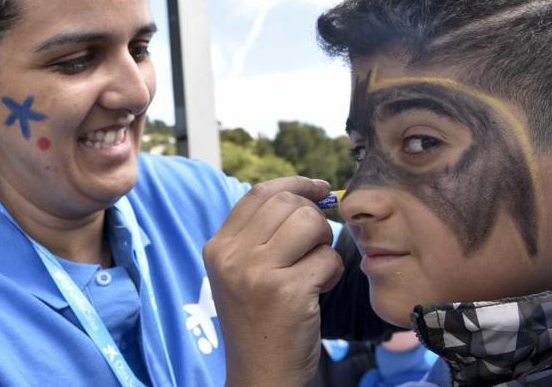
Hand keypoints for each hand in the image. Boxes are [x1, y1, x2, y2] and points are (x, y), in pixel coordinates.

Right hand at [204, 177, 343, 386]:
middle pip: (287, 204)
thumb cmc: (260, 322)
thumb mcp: (242, 274)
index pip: (258, 193)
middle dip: (314, 217)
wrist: (261, 376)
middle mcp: (232, 257)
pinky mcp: (287, 293)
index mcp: (218, 247)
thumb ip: (261, 234)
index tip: (319, 189)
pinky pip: (327, 258)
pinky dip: (333, 273)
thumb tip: (306, 193)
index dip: (294, 184)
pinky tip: (320, 291)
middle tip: (317, 244)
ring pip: (310, 224)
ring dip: (324, 244)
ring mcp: (258, 274)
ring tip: (316, 269)